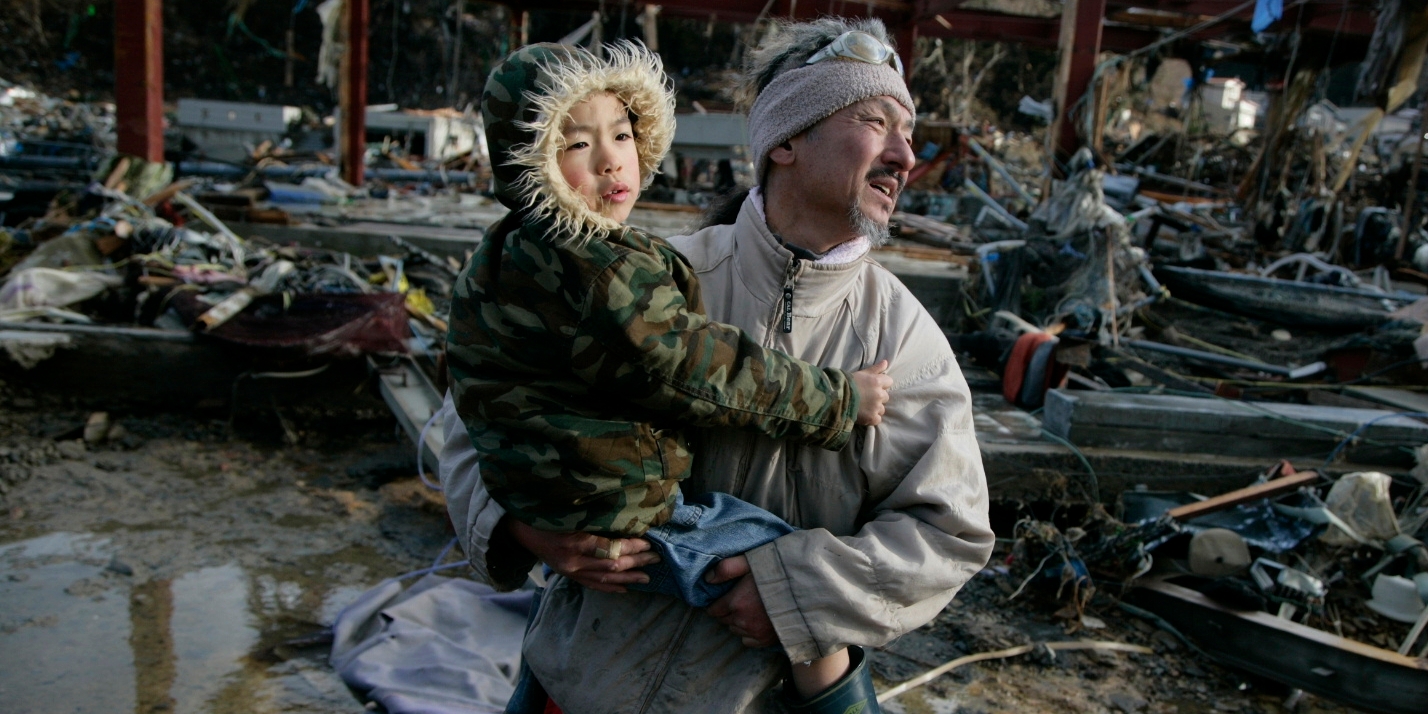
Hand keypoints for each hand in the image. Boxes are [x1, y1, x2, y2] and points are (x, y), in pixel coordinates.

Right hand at [505, 518, 659, 593]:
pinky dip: (611, 587)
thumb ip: (594, 520)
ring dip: (628, 578)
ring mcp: (570, 571)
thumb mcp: (569, 513)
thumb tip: (625, 522)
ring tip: (647, 577)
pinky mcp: (568, 576)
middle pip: (612, 566)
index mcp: (575, 542)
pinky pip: (593, 585)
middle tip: (656, 559)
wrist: (520, 530)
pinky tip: (625, 588)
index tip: (648, 543)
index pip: (611, 549)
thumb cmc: (547, 515)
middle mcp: (573, 561)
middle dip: (636, 562)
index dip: (632, 547)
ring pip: (605, 579)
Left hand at [705, 555, 777, 647]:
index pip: (713, 610)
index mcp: (735, 602)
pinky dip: (749, 633)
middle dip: (728, 611)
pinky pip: (747, 641)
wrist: (805, 590)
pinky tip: (757, 621)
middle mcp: (742, 620)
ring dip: (738, 622)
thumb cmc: (778, 572)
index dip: (716, 604)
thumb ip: (727, 568)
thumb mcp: (751, 562)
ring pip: (735, 630)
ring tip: (749, 609)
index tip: (723, 598)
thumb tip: (707, 578)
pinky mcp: (766, 640)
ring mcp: (754, 632)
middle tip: (739, 600)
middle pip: (724, 620)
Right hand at [851, 359, 891, 425]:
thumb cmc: (847, 383)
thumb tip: (886, 362)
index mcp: (877, 381)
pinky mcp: (872, 418)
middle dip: (878, 397)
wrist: (835, 398)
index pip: (889, 382)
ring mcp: (876, 407)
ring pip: (881, 409)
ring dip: (875, 409)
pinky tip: (864, 415)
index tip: (872, 387)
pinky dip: (872, 418)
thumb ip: (875, 369)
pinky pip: (877, 419)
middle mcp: (879, 394)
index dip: (881, 385)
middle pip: (885, 397)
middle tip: (866, 398)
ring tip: (863, 408)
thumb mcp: (861, 373)